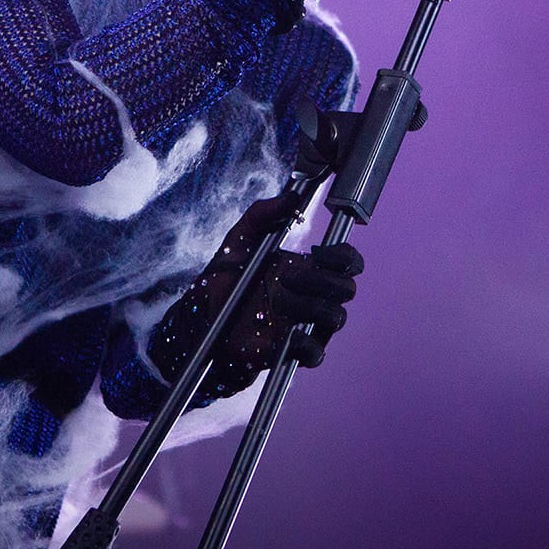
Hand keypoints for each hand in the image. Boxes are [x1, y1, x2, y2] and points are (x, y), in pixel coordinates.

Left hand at [148, 195, 363, 397]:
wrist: (201, 316)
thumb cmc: (225, 276)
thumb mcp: (240, 237)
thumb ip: (263, 212)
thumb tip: (292, 195)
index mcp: (308, 268)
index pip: (347, 263)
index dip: (345, 258)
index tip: (320, 252)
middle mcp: (313, 295)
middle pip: (346, 289)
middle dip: (323, 280)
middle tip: (287, 275)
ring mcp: (305, 323)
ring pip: (335, 317)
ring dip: (310, 307)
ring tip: (277, 300)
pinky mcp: (292, 350)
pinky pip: (317, 353)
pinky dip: (308, 345)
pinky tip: (288, 335)